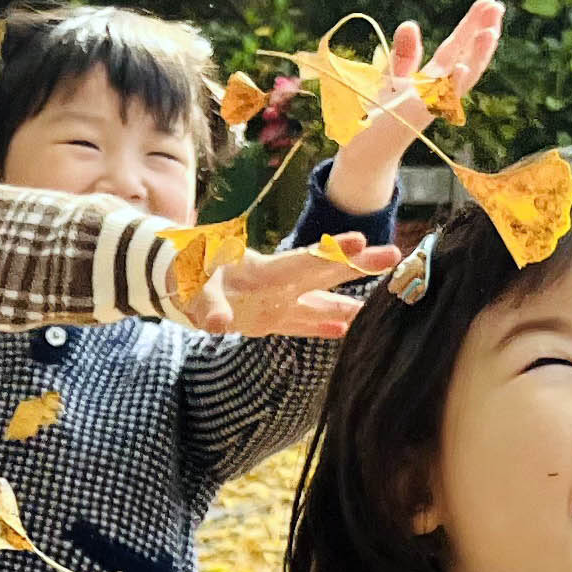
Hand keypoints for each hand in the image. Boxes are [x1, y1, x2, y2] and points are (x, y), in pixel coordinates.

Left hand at [199, 241, 396, 339]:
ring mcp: (277, 302)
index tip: (360, 239)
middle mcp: (278, 284)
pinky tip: (345, 332)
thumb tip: (218, 323)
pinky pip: (301, 324)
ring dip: (347, 304)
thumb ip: (208, 305)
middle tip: (394, 255)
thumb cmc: (186, 276)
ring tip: (380, 308)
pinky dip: (320, 328)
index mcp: (263, 270)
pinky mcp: (269, 320)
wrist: (178, 282)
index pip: (303, 259)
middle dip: (357, 265)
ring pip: (319, 300)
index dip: (331, 252)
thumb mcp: (191, 288)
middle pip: (323, 273)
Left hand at [322, 0, 508, 220]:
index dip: (471, 24)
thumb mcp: (393, 78)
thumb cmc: (379, 116)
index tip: (488, 2)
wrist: (364, 153)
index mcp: (432, 78)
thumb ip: (405, 53)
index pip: (456, 47)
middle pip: (465, 57)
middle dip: (481, 33)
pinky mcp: (416, 117)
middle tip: (497, 6)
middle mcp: (437, 90)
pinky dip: (451, 85)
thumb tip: (411, 23)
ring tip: (491, 33)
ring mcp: (430, 104)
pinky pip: (438, 100)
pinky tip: (463, 68)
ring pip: (460, 78)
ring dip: (477, 57)